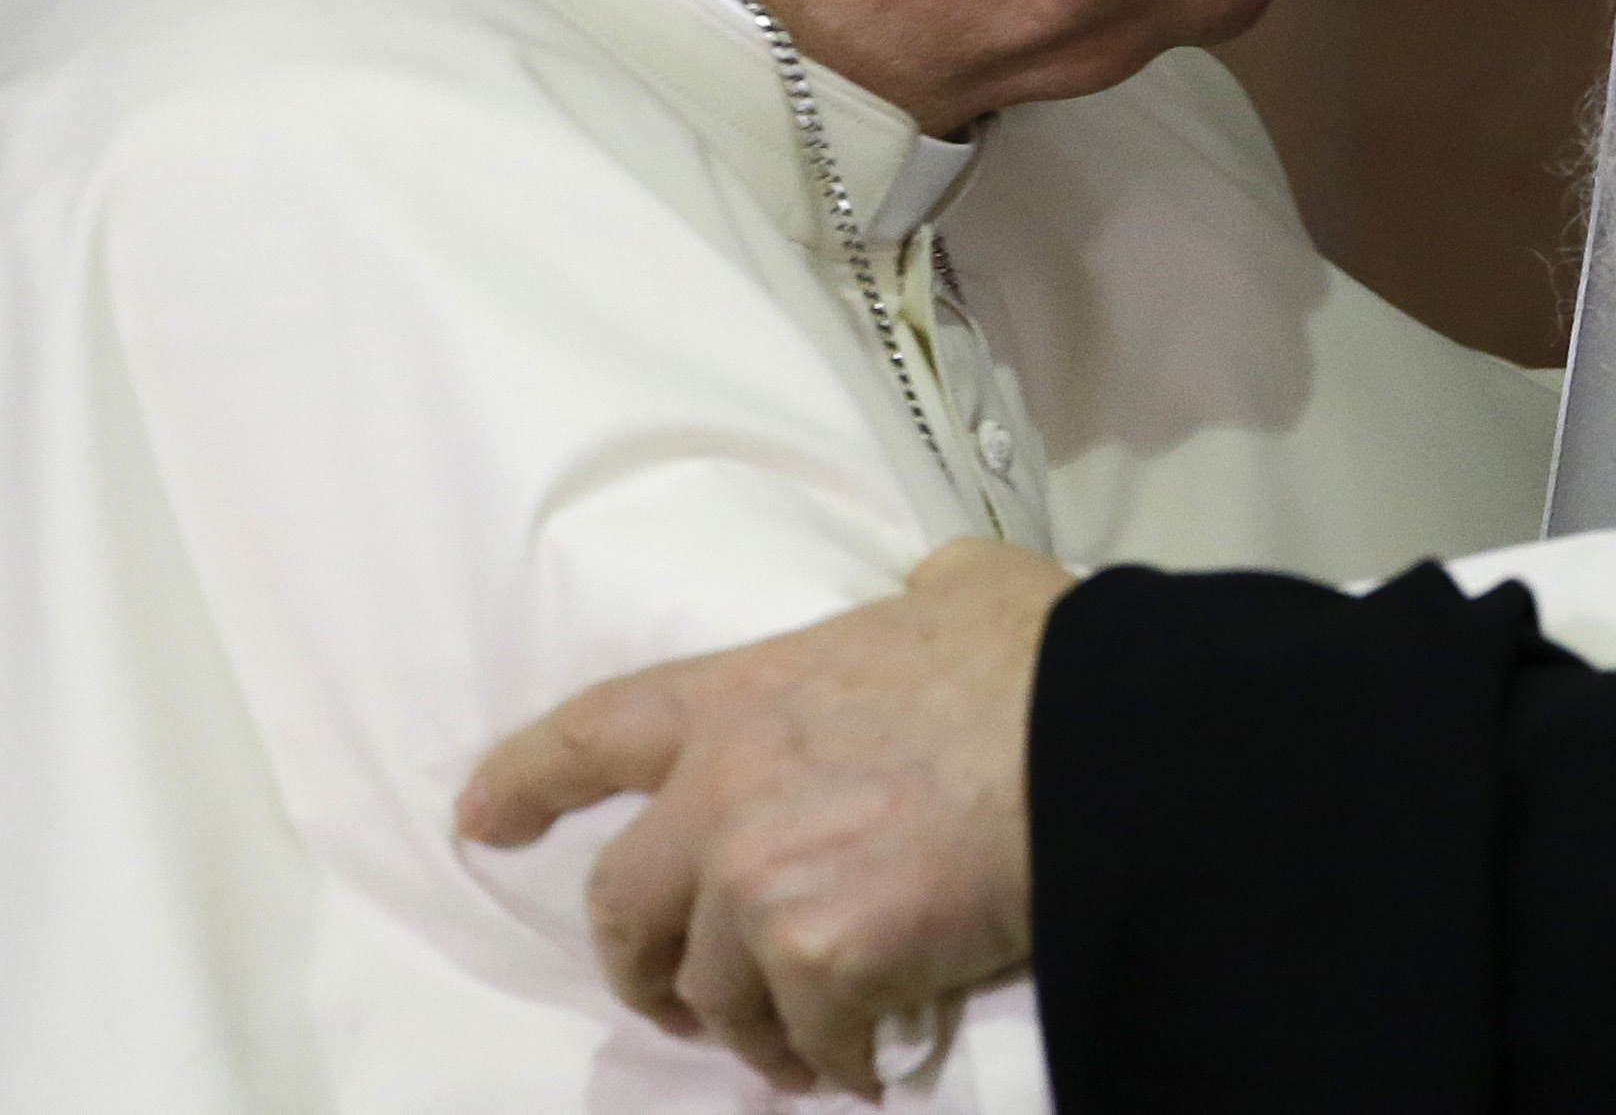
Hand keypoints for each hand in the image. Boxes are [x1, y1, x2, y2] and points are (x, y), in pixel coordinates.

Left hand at [457, 538, 1074, 1100]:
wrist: (1099, 745)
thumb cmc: (1040, 658)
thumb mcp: (960, 588)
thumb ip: (914, 598)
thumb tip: (934, 596)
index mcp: (742, 694)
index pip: (592, 733)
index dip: (525, 780)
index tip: (481, 819)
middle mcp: (724, 793)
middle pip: (620, 904)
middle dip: (639, 961)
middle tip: (679, 996)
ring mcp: (764, 885)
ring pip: (711, 995)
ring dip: (752, 1030)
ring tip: (803, 1047)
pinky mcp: (824, 964)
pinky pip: (811, 1042)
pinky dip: (841, 1061)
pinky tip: (878, 1062)